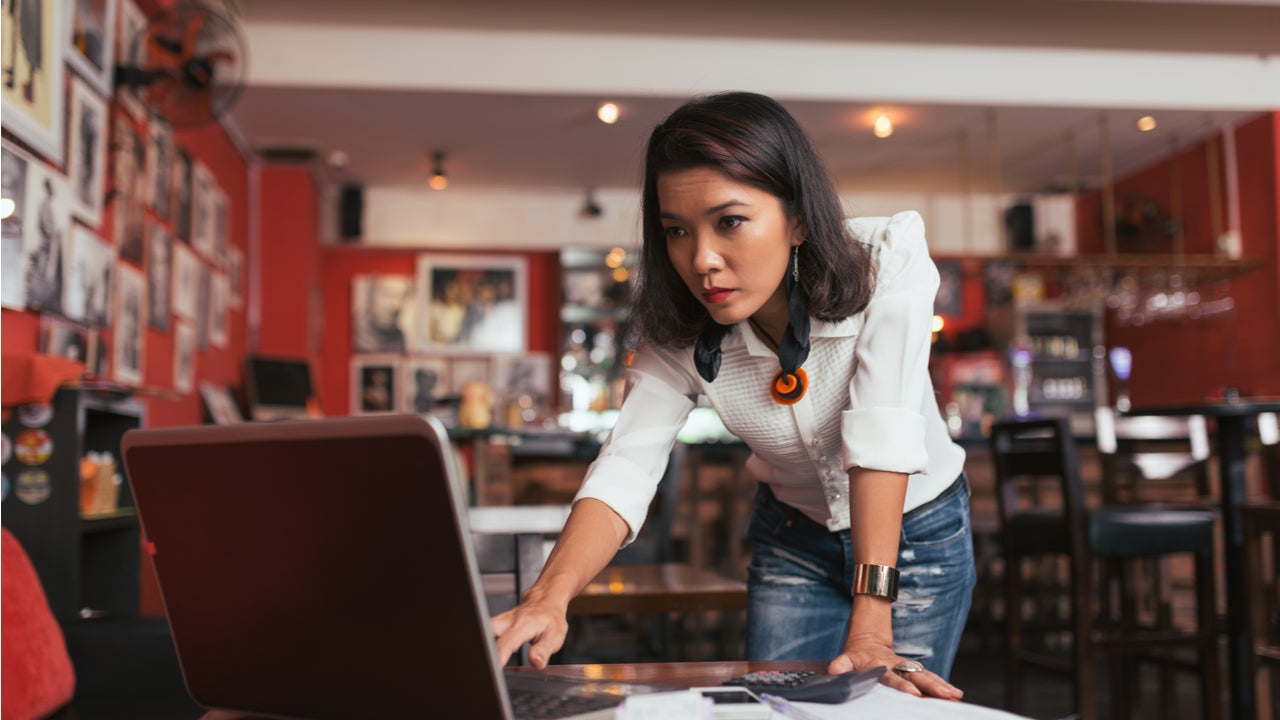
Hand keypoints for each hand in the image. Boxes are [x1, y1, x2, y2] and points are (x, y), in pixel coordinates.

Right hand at [490, 595, 568, 669]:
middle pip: (488, 632)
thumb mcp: (555, 635)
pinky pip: (485, 631)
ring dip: (482, 645)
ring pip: (483, 630)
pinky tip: (485, 655)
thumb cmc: (551, 618)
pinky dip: (483, 643)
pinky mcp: (497, 623)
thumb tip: (536, 662)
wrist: (546, 600)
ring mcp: (501, 620)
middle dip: (484, 649)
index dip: (499, 657)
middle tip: (484, 668)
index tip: (495, 669)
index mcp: (524, 625)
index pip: (507, 642)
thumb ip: (544, 650)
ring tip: (483, 664)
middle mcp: (509, 621)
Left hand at [827, 632, 962, 700]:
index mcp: (881, 665)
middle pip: (916, 675)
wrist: (868, 641)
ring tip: (956, 696)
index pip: (892, 677)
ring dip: (941, 686)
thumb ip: (841, 665)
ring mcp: (908, 667)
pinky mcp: (914, 671)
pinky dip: (943, 685)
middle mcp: (898, 666)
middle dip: (932, 686)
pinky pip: (930, 678)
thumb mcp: (846, 658)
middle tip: (946, 695)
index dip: (902, 685)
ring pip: (927, 676)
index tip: (913, 693)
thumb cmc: (857, 656)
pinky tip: (956, 695)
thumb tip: (834, 672)